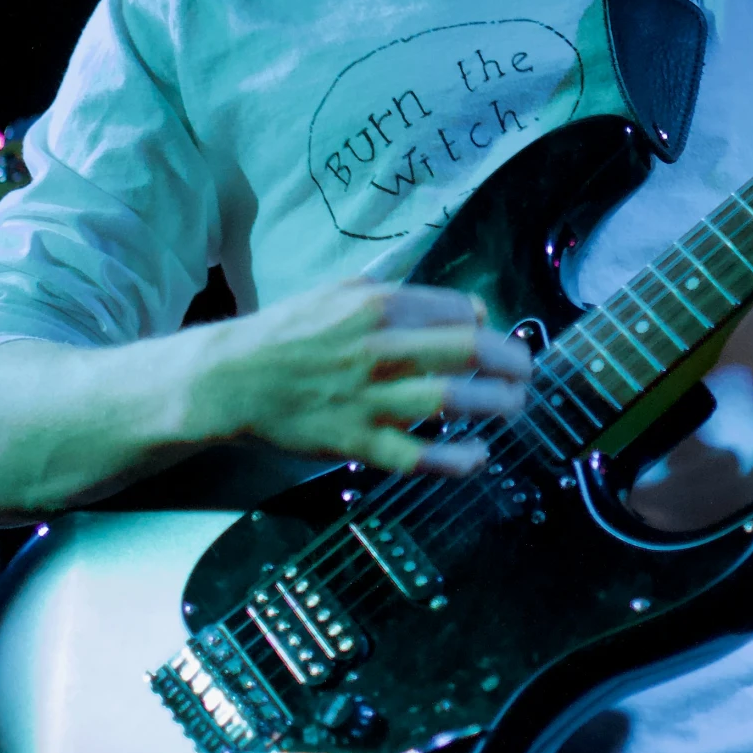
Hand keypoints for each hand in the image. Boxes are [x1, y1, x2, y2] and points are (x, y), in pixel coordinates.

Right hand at [198, 280, 530, 476]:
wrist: (229, 380)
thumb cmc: (286, 334)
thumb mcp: (340, 292)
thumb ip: (401, 294)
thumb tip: (467, 308)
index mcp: (377, 306)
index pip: (458, 311)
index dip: (487, 325)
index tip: (496, 338)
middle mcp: (379, 348)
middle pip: (468, 351)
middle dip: (510, 361)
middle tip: (523, 370)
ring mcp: (369, 398)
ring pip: (452, 401)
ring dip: (496, 404)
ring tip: (513, 405)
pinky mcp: (357, 442)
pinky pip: (418, 456)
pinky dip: (455, 459)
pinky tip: (478, 456)